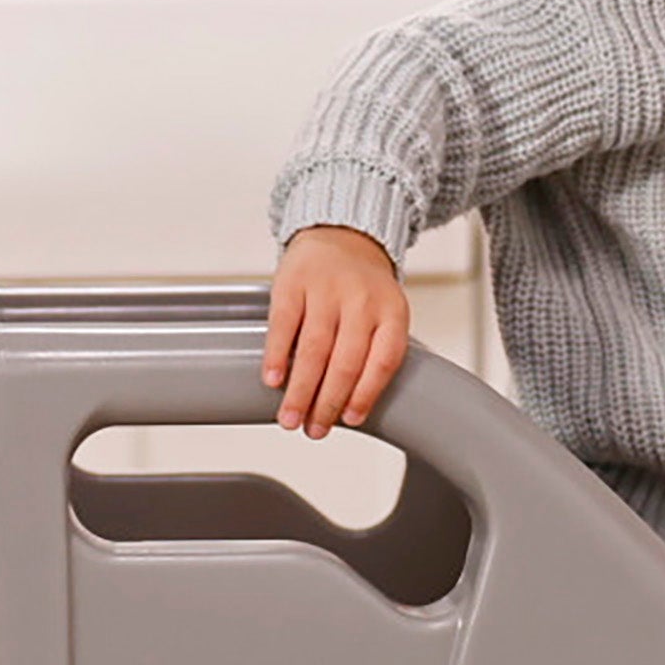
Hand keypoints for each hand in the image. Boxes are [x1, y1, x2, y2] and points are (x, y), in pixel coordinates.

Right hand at [265, 226, 411, 435]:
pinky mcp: (294, 282)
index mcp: (392, 311)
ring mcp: (328, 289)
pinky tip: (272, 380)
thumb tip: (348, 409)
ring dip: (300, 390)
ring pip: (314, 349)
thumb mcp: (384, 314)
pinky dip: (277, 355)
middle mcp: (362, 300)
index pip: (383, 361)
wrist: (342, 234)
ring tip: (290, 418)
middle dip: (327, 403)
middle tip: (313, 430)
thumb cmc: (363, 288)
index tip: (350, 421)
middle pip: (346, 361)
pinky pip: (284, 324)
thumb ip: (374, 353)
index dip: (366, 395)